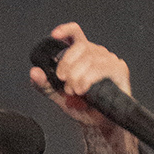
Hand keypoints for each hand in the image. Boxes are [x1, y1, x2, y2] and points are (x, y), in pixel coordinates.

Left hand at [29, 21, 141, 153]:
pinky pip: (102, 67)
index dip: (65, 31)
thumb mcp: (59, 96)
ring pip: (90, 58)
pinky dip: (89, 78)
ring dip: (78, 76)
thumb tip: (34, 73)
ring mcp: (110, 60)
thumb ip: (45, 85)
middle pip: (79, 47)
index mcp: (82, 55)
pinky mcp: (119, 69)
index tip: (54, 35)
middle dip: (67, 66)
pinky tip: (84, 89)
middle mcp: (97, 53)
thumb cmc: (82, 107)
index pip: (75, 34)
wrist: (99, 123)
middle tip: (66, 85)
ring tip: (75, 91)